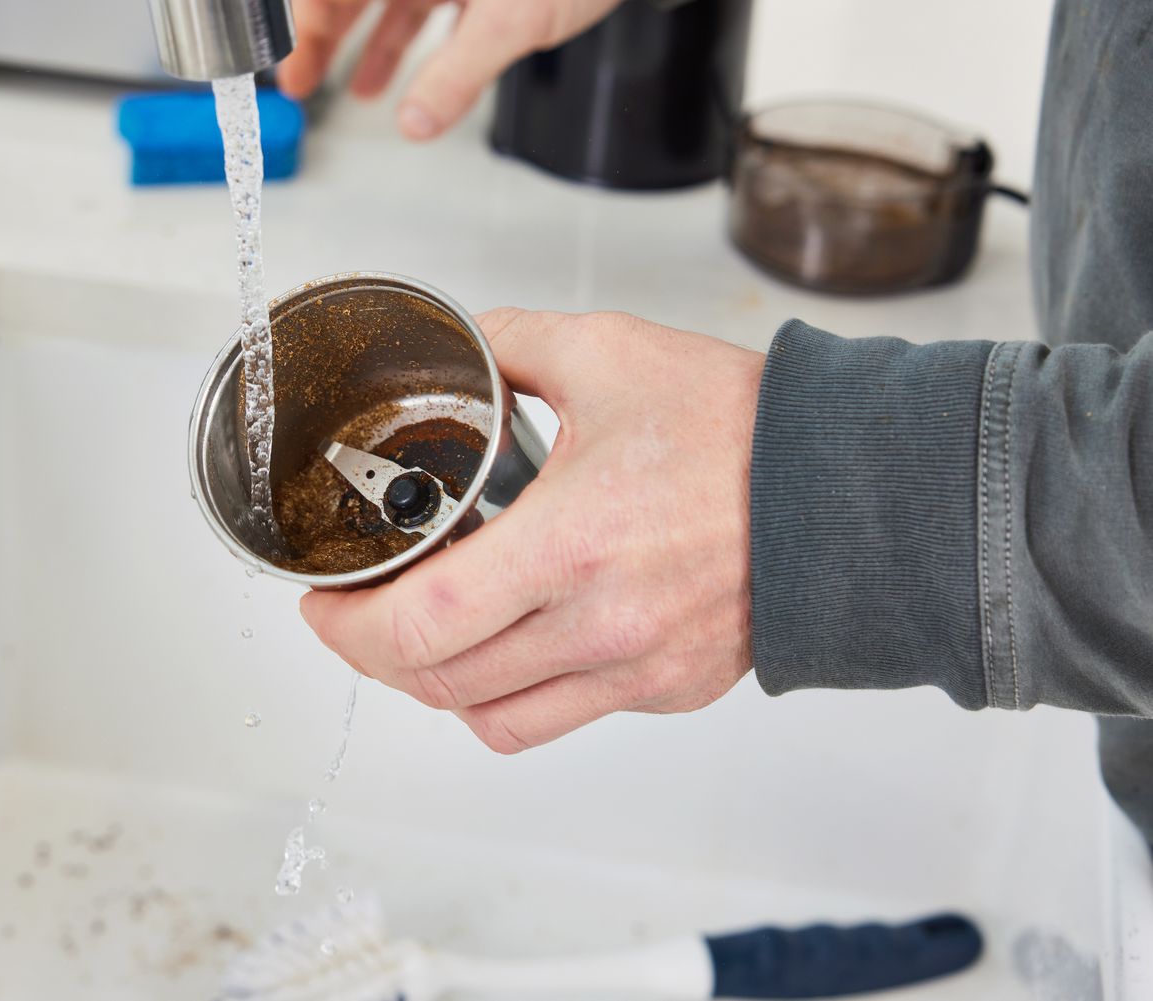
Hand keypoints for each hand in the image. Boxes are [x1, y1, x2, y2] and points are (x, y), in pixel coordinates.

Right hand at [276, 0, 621, 139]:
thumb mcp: (513, 20)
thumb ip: (457, 74)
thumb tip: (414, 123)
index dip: (304, 20)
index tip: (291, 63)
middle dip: (323, 32)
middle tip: (299, 83)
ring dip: (363, 39)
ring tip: (345, 90)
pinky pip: (427, 3)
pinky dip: (412, 39)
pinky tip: (402, 84)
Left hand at [300, 308, 762, 752]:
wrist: (855, 489)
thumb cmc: (745, 427)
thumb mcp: (611, 351)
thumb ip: (512, 344)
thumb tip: (459, 348)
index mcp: (572, 543)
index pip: (424, 625)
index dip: (348, 627)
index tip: (323, 602)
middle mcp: (602, 625)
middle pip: (442, 685)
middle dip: (374, 655)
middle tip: (353, 615)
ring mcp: (638, 669)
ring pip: (494, 719)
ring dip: (438, 684)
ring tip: (423, 633)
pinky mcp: (668, 687)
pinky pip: (559, 718)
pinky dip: (511, 695)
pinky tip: (507, 644)